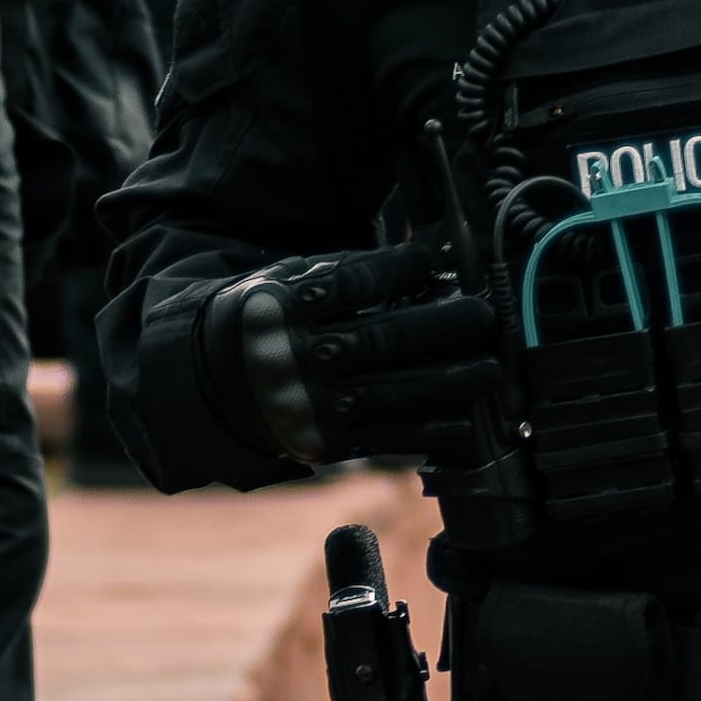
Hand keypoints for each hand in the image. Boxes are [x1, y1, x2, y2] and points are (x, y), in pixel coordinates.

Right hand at [223, 241, 498, 465]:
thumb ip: (340, 271)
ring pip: (391, 393)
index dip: (399, 269)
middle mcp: (297, 359)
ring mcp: (311, 405)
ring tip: (490, 369)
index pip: (353, 284)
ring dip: (449, 382)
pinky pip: (385, 438)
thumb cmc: (264, 320)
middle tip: (483, 315)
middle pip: (381, 340)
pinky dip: (429, 432)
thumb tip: (417, 260)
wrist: (210, 386)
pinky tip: (464, 422)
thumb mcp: (282, 281)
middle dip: (442, 327)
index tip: (432, 258)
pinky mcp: (325, 441)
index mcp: (284, 309)